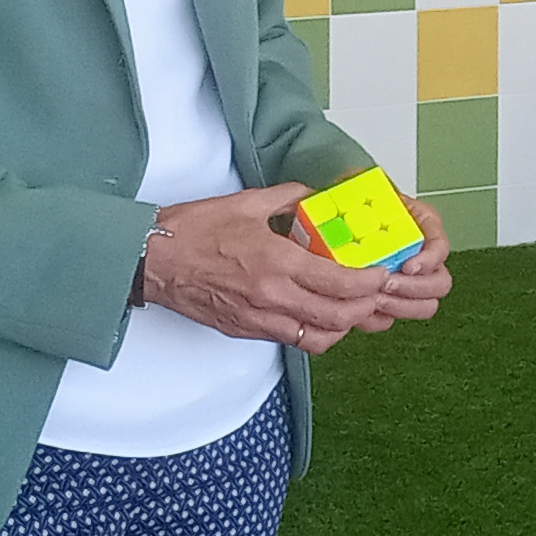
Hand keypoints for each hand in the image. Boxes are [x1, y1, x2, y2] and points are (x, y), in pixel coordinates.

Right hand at [139, 184, 399, 352]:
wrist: (153, 261)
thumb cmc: (194, 231)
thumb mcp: (247, 203)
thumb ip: (289, 198)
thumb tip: (315, 196)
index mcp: (277, 263)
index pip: (340, 283)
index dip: (369, 284)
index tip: (382, 276)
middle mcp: (272, 297)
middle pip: (337, 317)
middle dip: (365, 309)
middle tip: (375, 295)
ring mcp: (259, 319)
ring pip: (317, 338)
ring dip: (341, 327)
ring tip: (351, 309)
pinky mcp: (245, 330)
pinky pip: (291, 340)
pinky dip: (313, 332)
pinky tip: (317, 316)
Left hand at [345, 197, 457, 333]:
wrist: (336, 217)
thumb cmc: (352, 199)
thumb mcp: (358, 184)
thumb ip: (359, 188)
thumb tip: (345, 193)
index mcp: (423, 225)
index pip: (441, 246)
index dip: (429, 259)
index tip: (408, 265)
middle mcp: (422, 255)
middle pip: (440, 283)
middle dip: (414, 288)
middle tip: (386, 284)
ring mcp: (408, 280)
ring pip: (424, 306)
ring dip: (400, 306)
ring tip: (373, 298)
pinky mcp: (389, 299)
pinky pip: (395, 318)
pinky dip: (379, 317)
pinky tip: (360, 307)